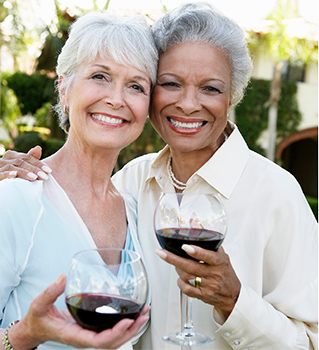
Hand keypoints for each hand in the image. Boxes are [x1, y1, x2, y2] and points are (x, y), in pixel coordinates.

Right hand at [0, 146, 50, 180]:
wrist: (0, 184)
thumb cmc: (10, 173)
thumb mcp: (20, 166)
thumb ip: (30, 159)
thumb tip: (38, 148)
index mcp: (12, 155)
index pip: (28, 157)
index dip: (39, 164)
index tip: (49, 171)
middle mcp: (5, 159)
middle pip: (22, 162)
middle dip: (34, 169)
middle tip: (45, 176)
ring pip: (13, 167)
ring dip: (24, 172)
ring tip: (34, 178)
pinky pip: (2, 173)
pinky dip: (8, 174)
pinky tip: (15, 175)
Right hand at [9, 274, 149, 348]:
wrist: (35, 329)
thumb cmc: (38, 320)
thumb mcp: (39, 304)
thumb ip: (50, 292)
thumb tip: (63, 277)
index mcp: (74, 335)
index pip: (99, 341)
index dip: (115, 334)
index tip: (127, 322)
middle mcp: (84, 338)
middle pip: (112, 343)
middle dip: (130, 331)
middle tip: (143, 316)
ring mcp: (89, 335)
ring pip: (114, 339)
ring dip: (131, 328)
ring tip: (144, 314)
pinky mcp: (91, 329)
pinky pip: (110, 332)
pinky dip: (124, 325)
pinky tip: (132, 315)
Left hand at [156, 246, 240, 320]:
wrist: (232, 295)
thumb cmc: (225, 271)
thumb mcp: (220, 253)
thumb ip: (206, 238)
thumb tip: (194, 221)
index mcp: (219, 261)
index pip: (208, 256)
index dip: (196, 252)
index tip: (185, 247)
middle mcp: (214, 273)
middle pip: (191, 266)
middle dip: (173, 259)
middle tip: (161, 252)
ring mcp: (208, 285)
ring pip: (186, 276)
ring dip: (177, 268)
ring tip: (175, 262)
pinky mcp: (203, 295)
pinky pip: (186, 289)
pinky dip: (180, 282)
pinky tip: (181, 277)